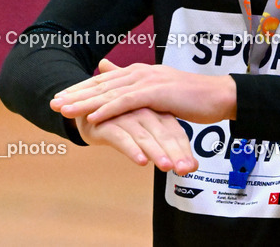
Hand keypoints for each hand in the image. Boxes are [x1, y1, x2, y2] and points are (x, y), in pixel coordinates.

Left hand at [51, 59, 236, 125]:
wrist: (218, 95)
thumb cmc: (191, 97)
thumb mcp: (160, 90)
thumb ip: (138, 87)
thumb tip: (126, 84)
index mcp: (140, 72)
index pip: (103, 81)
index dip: (80, 89)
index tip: (60, 96)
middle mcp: (140, 73)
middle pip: (100, 84)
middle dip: (75, 94)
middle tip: (52, 102)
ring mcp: (148, 81)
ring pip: (109, 93)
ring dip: (84, 102)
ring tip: (64, 110)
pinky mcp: (157, 93)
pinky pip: (127, 103)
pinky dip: (108, 109)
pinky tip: (92, 117)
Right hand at [74, 107, 197, 174]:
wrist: (86, 110)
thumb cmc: (122, 122)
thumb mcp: (146, 133)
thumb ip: (167, 147)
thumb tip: (192, 167)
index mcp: (156, 111)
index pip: (174, 131)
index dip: (184, 149)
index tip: (192, 167)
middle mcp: (143, 112)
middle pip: (163, 133)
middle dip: (175, 153)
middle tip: (185, 169)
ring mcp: (125, 116)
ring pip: (144, 136)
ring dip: (156, 151)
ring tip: (166, 166)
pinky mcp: (107, 124)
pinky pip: (121, 137)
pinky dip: (132, 149)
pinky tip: (140, 160)